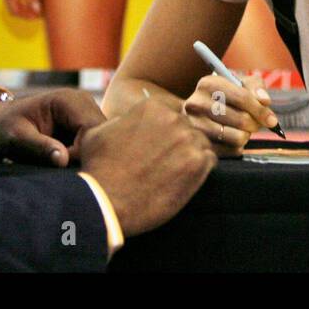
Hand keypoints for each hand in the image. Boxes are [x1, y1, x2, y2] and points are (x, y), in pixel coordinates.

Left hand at [0, 88, 103, 166]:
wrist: (5, 120)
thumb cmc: (8, 127)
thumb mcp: (17, 138)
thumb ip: (39, 147)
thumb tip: (63, 160)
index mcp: (69, 100)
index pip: (91, 130)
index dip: (81, 154)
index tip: (61, 167)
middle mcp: (85, 102)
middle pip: (101, 136)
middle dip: (86, 157)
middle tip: (64, 172)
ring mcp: (89, 112)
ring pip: (100, 141)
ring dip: (85, 158)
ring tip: (63, 167)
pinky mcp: (88, 124)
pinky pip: (95, 143)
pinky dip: (84, 157)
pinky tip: (67, 164)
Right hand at [75, 98, 216, 236]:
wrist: (106, 202)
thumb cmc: (99, 168)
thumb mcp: (98, 132)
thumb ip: (119, 120)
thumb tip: (128, 120)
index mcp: (152, 107)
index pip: (172, 113)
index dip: (166, 131)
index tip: (159, 145)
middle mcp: (174, 119)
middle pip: (187, 128)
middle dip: (179, 143)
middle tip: (166, 162)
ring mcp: (188, 141)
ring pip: (201, 143)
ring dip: (191, 156)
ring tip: (175, 173)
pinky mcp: (198, 164)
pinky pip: (210, 161)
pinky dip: (200, 170)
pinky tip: (184, 180)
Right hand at [182, 73, 278, 156]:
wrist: (200, 109)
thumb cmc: (226, 94)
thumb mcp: (240, 83)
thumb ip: (256, 87)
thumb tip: (265, 101)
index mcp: (208, 84)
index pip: (242, 97)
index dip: (261, 110)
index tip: (272, 120)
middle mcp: (196, 104)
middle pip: (241, 119)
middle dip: (255, 124)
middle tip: (255, 124)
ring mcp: (194, 126)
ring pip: (237, 137)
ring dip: (246, 136)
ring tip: (243, 130)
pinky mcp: (197, 145)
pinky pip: (229, 152)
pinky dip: (237, 147)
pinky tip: (233, 139)